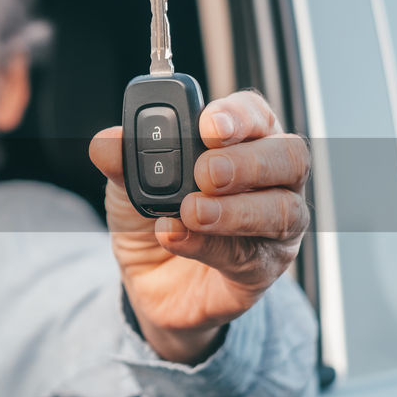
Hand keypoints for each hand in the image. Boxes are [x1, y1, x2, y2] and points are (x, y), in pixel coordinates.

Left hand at [88, 90, 310, 363]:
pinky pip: (250, 257)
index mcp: (242, 143)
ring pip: (283, 210)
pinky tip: (175, 237)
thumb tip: (107, 141)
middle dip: (246, 162)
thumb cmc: (153, 217)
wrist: (147, 281)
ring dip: (234, 210)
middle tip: (205, 172)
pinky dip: (209, 246)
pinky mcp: (261, 270)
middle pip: (289, 157)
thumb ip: (122, 161)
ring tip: (191, 211)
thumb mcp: (127, 185)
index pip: (257, 116)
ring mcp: (274, 228)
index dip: (238, 116)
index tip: (208, 124)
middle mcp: (272, 180)